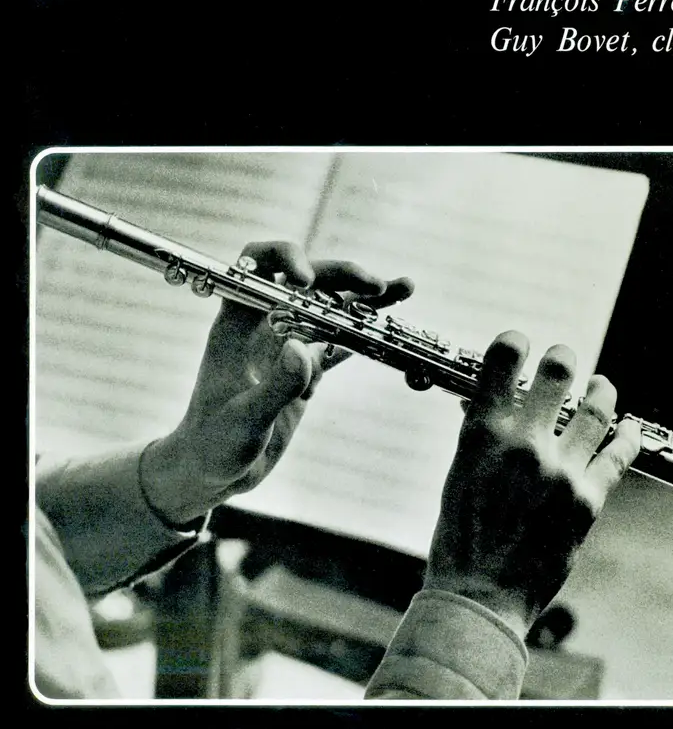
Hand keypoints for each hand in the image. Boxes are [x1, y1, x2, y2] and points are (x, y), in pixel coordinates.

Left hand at [140, 241, 413, 525]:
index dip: (283, 259)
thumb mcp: (244, 421)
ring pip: (330, 308)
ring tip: (402, 288)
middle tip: (377, 286)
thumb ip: (274, 387)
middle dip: (342, 276)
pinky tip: (391, 329)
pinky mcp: (305, 370)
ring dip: (364, 298)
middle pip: (308, 281)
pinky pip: (339, 342)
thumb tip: (301, 350)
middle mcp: (264, 325)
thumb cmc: (213, 445)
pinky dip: (365, 334)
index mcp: (237, 324)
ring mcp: (287, 345)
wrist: (212, 471)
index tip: (308, 279)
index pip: (256, 265)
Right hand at [424, 331, 641, 637]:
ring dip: (601, 389)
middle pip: (558, 372)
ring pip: (596, 407)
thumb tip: (492, 401)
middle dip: (562, 358)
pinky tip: (629, 426)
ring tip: (601, 384)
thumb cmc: (461, 535)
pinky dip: (627, 434)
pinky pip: (618, 454)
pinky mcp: (587, 499)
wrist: (481, 595)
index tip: (521, 343)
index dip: (515, 341)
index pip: (503, 358)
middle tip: (563, 360)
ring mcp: (560, 470)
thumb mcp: (458, 472)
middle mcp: (524, 443)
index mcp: (482, 432)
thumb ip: (481, 432)